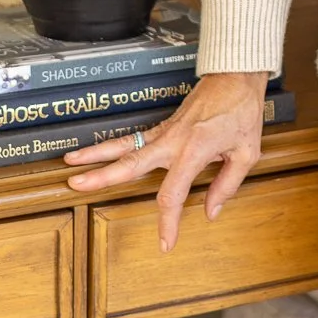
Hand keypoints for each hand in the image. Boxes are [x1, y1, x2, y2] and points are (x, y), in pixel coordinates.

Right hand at [64, 71, 267, 251]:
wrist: (236, 74)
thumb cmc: (243, 110)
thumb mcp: (246, 152)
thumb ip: (227, 184)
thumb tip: (209, 212)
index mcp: (194, 150)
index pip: (173, 194)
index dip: (167, 222)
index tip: (165, 243)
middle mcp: (173, 140)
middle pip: (131, 163)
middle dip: (102, 176)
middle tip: (77, 186)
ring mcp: (166, 131)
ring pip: (125, 145)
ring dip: (96, 153)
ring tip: (70, 162)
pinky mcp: (165, 125)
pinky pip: (135, 137)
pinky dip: (113, 144)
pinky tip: (97, 152)